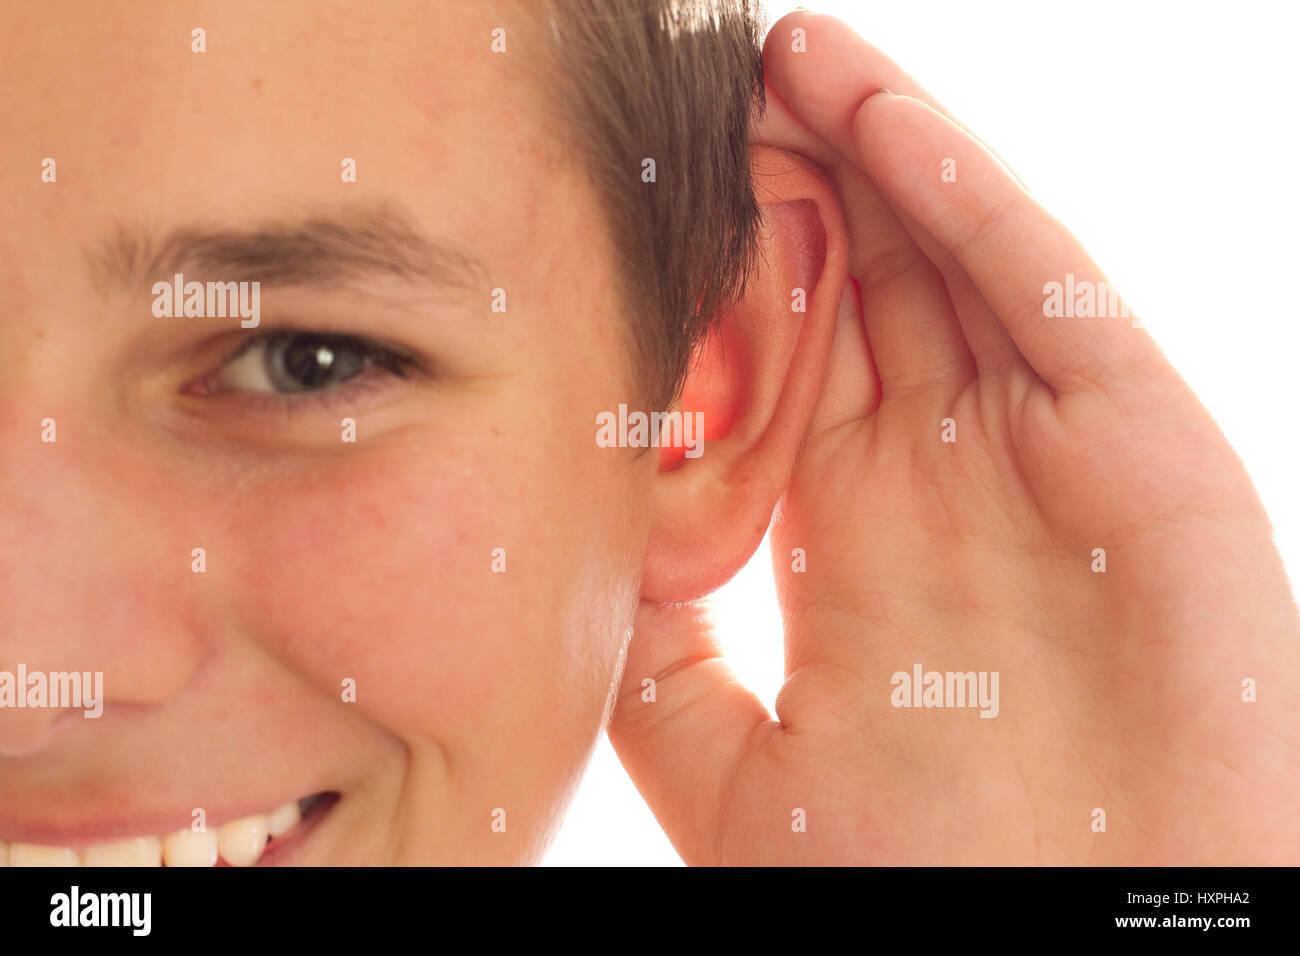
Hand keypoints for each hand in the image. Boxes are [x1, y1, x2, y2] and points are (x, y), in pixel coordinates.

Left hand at [607, 12, 1299, 863]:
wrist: (1076, 954)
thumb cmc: (917, 888)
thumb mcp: (731, 765)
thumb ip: (658, 655)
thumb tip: (581, 543)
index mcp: (859, 540)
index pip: (789, 366)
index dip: (730, 279)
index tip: (658, 201)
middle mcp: (951, 480)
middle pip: (868, 288)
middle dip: (796, 184)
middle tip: (713, 93)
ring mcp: (1045, 453)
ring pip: (955, 261)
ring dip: (875, 153)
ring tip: (786, 61)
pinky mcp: (1140, 448)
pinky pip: (1049, 297)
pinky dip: (972, 203)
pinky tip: (886, 127)